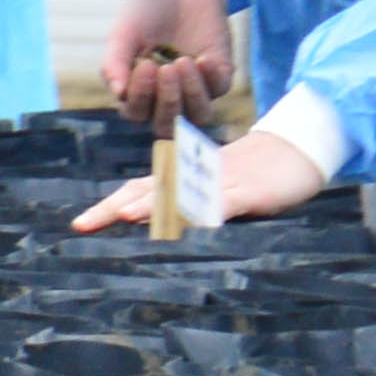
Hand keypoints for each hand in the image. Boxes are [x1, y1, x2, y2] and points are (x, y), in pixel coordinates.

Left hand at [70, 120, 325, 239]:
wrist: (295, 150)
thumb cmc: (252, 176)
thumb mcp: (215, 193)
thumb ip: (188, 205)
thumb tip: (156, 223)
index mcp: (184, 179)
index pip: (139, 191)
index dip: (110, 206)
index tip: (80, 225)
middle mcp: (194, 178)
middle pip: (149, 191)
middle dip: (115, 208)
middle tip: (83, 224)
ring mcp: (221, 182)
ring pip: (182, 193)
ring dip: (153, 204)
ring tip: (124, 215)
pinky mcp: (249, 190)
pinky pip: (226, 199)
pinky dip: (208, 206)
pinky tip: (193, 218)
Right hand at [100, 0, 233, 125]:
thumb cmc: (143, 9)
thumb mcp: (123, 33)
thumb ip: (114, 62)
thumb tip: (118, 94)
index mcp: (137, 89)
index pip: (137, 113)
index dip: (142, 97)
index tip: (144, 64)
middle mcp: (166, 95)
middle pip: (168, 124)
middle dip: (168, 102)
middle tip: (166, 69)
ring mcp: (195, 88)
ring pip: (198, 116)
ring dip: (191, 95)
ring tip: (183, 62)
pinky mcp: (219, 74)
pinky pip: (219, 89)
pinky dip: (209, 77)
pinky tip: (201, 56)